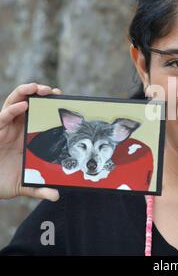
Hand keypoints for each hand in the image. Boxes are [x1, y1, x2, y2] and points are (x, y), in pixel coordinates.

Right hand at [0, 83, 61, 200]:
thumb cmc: (3, 181)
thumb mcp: (25, 184)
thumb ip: (40, 188)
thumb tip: (55, 196)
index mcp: (28, 135)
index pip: (40, 115)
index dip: (50, 105)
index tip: (64, 99)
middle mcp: (17, 128)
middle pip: (28, 102)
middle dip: (40, 93)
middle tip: (53, 90)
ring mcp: (5, 127)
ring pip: (14, 102)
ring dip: (25, 92)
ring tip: (38, 88)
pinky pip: (3, 116)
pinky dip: (12, 109)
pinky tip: (23, 105)